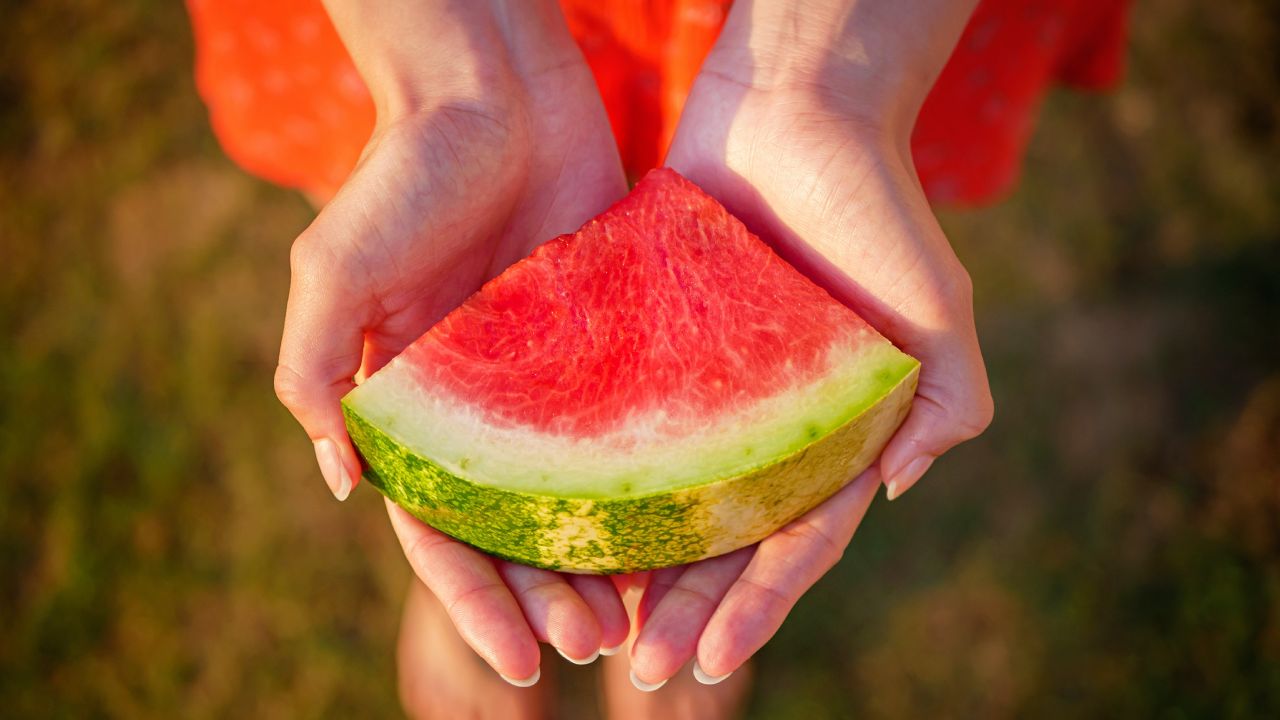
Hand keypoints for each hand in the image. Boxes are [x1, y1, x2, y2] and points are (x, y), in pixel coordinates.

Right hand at [272, 0, 629, 681]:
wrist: (494, 90)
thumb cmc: (402, 175)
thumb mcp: (335, 273)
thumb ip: (318, 374)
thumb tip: (344, 485)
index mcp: (416, 410)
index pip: (442, 531)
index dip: (477, 601)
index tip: (523, 664)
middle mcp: (486, 410)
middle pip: (518, 529)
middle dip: (549, 596)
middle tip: (598, 644)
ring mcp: (553, 382)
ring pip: (583, 495)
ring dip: (607, 561)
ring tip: (644, 616)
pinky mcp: (612, 343)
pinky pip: (635, 430)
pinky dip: (654, 486)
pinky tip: (689, 531)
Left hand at [628, 0, 991, 685]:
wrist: (794, 110)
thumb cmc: (874, 208)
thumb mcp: (937, 309)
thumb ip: (945, 402)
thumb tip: (898, 490)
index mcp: (831, 431)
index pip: (795, 536)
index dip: (758, 603)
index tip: (711, 660)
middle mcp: (763, 423)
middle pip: (722, 535)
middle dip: (690, 606)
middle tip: (643, 669)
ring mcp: (702, 391)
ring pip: (663, 495)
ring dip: (636, 564)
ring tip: (595, 627)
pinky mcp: (646, 347)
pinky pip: (615, 425)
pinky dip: (593, 479)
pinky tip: (556, 524)